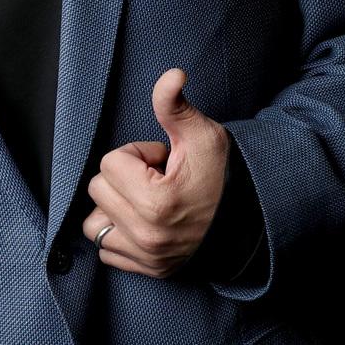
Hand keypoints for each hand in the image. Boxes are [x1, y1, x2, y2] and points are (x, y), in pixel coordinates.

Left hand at [81, 69, 229, 277]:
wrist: (250, 221)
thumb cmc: (224, 176)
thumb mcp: (202, 137)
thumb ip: (175, 106)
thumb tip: (171, 74)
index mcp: (156, 202)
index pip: (110, 162)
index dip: (136, 155)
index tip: (162, 164)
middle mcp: (147, 235)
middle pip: (97, 189)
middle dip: (122, 179)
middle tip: (156, 182)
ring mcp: (146, 256)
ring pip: (94, 221)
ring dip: (113, 208)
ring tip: (145, 202)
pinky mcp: (146, 270)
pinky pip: (105, 249)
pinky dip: (117, 235)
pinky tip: (142, 223)